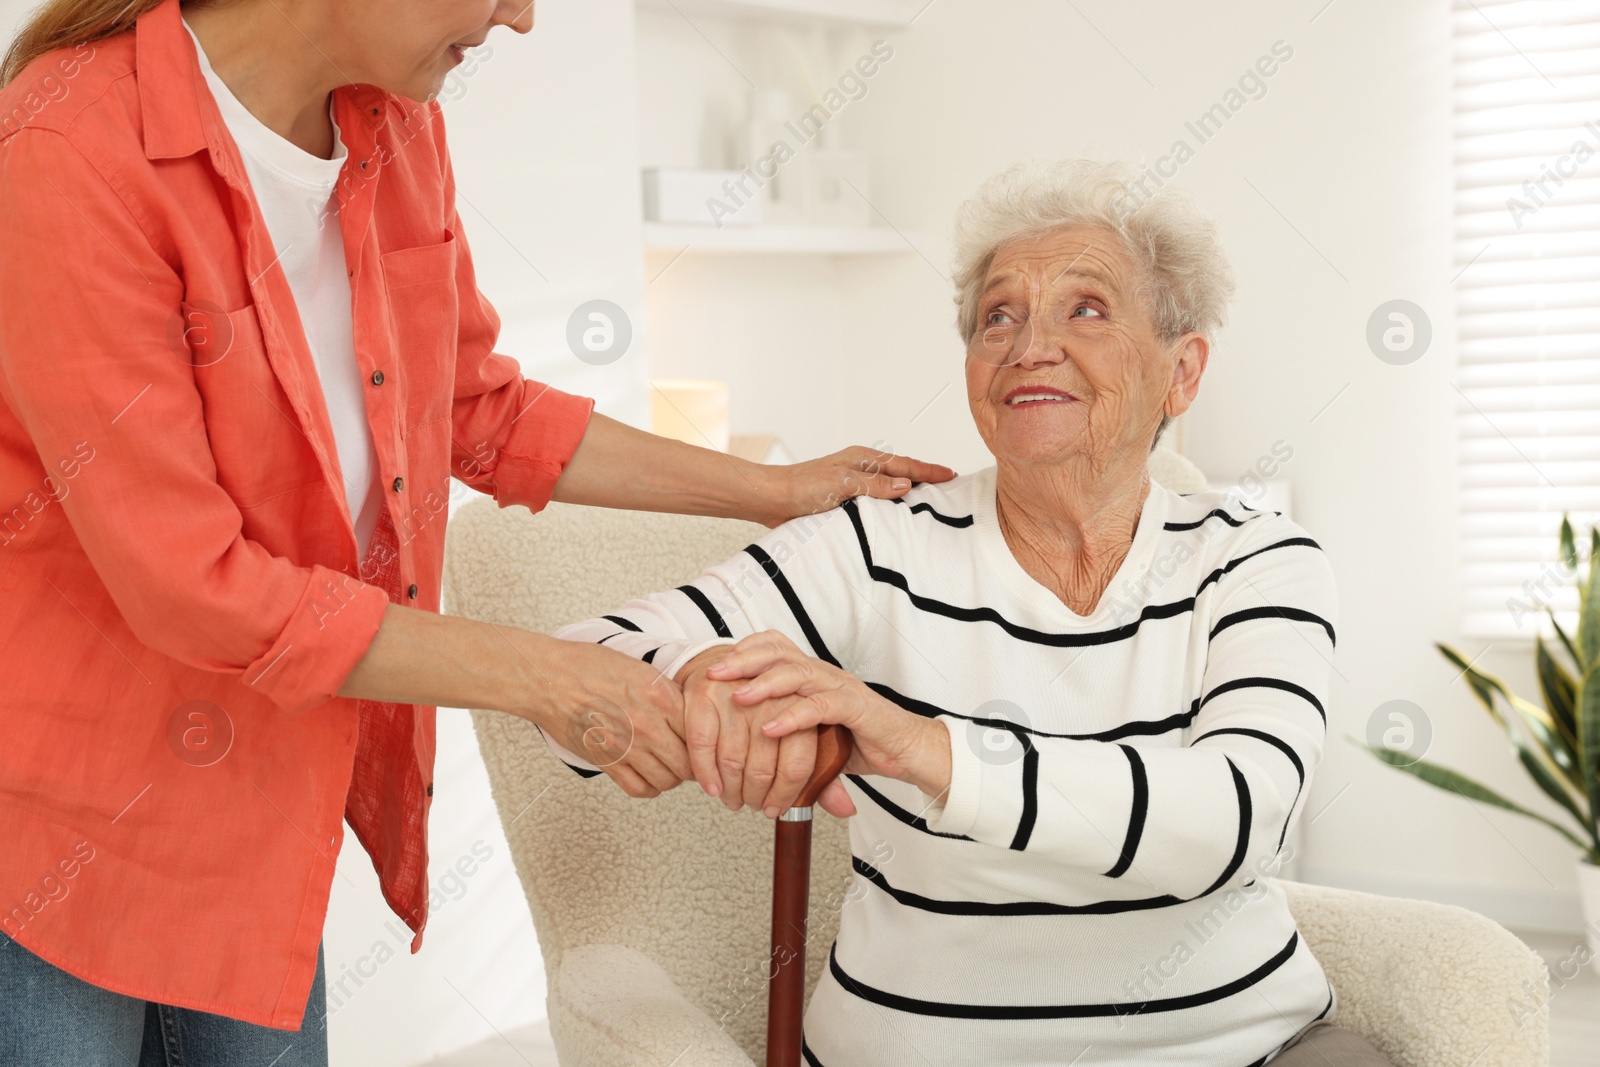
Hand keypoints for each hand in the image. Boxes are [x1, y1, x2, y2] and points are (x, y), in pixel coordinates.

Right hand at [535, 638, 692, 799]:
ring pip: (668, 780)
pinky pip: (640, 788)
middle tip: (691, 761)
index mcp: (660, 696)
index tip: (706, 743)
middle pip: (689, 761)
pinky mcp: (607, 762)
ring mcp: (628, 746)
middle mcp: (648, 724)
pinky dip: (649, 788)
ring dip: (672, 777)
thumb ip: (666, 694)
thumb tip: (689, 713)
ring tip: (669, 768)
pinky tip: (649, 778)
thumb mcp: (640, 669)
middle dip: (693, 764)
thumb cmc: (587, 667)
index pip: (701, 730)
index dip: (707, 740)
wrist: (548, 678)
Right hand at [676, 647, 831, 816]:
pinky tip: (712, 786)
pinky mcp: (706, 694)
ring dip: (731, 790)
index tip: (776, 806)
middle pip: (763, 768)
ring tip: (733, 798)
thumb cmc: (770, 705)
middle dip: (756, 796)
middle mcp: (772, 698)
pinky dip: (705, 772)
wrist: (730, 665)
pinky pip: (703, 744)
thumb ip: (825, 772)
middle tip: (753, 805)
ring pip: (733, 761)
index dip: (785, 794)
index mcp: (806, 704)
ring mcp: (737, 694)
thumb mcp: (806, 733)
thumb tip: (845, 808)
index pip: (798, 764)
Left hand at [708, 631, 952, 809]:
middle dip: (743, 661)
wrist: (906, 751)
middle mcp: (825, 674)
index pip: (776, 646)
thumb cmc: (860, 742)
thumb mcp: (812, 737)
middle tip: (713, 674)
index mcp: (813, 675)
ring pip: (798, 674)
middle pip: (780, 653)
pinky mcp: (857, 710)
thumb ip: (784, 735)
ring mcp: (842, 688)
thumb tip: (742, 748)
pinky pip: (821, 707)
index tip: (716, 663)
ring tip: (738, 698)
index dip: (746, 649)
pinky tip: (770, 728)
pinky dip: (793, 716)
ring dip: (764, 685)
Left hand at [756, 446, 955, 527]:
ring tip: (930, 505)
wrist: (772, 499)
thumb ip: (875, 486)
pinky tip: (897, 521)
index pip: (905, 465)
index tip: (952, 475)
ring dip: (908, 496)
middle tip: (950, 488)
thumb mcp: (843, 484)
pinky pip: (875, 506)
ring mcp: (853, 487)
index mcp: (863, 459)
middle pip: (901, 474)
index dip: (929, 470)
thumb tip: (908, 484)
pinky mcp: (843, 503)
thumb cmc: (803, 487)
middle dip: (925, 480)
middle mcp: (860, 471)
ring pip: (889, 490)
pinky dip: (890, 510)